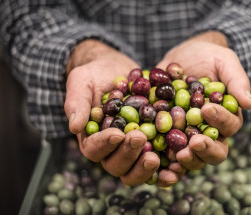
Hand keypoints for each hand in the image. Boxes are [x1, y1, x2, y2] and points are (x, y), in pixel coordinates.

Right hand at [64, 39, 179, 185]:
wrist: (119, 70)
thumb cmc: (96, 75)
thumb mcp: (82, 81)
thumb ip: (77, 102)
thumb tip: (74, 126)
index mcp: (92, 138)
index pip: (94, 149)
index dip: (105, 144)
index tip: (117, 134)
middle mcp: (112, 150)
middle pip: (116, 165)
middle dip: (127, 154)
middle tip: (140, 138)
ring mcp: (133, 150)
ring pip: (135, 170)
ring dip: (145, 167)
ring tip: (156, 156)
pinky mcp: (153, 145)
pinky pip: (159, 163)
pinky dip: (166, 169)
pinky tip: (176, 167)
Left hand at [156, 31, 250, 169]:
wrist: (181, 57)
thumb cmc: (208, 57)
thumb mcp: (224, 61)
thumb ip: (236, 80)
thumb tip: (249, 104)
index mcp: (226, 117)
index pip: (229, 126)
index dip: (220, 120)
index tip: (206, 110)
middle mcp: (209, 131)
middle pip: (215, 151)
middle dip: (205, 149)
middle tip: (193, 143)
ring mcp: (188, 136)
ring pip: (193, 157)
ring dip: (186, 160)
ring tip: (177, 154)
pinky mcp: (167, 136)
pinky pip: (167, 153)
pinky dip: (164, 160)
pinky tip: (156, 160)